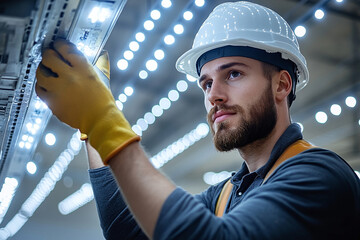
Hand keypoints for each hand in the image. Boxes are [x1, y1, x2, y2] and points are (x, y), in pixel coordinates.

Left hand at [36, 39, 139, 163]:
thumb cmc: (103, 100)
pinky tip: (46, 85)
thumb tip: (103, 54)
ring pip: (41, 73)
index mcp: (83, 68)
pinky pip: (40, 90)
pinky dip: (41, 85)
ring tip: (46, 70)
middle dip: (48, 54)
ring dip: (42, 69)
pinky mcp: (53, 102)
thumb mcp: (103, 78)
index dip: (59, 44)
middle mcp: (69, 77)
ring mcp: (59, 90)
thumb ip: (102, 64)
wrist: (100, 120)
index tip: (57, 44)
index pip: (65, 48)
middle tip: (49, 55)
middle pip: (49, 57)